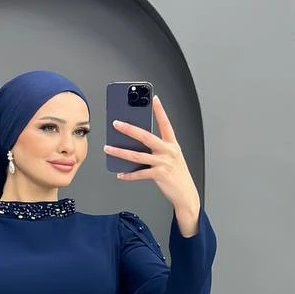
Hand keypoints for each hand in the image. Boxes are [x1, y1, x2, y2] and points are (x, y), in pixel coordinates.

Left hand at [103, 94, 200, 216]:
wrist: (186, 194)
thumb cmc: (177, 175)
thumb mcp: (171, 158)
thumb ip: (158, 150)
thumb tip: (137, 145)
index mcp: (172, 144)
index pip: (166, 123)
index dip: (160, 111)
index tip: (154, 99)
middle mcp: (168, 151)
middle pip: (145, 136)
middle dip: (129, 129)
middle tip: (116, 123)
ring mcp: (164, 163)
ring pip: (137, 156)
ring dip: (120, 152)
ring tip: (108, 148)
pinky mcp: (159, 175)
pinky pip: (139, 174)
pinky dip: (128, 175)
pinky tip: (120, 174)